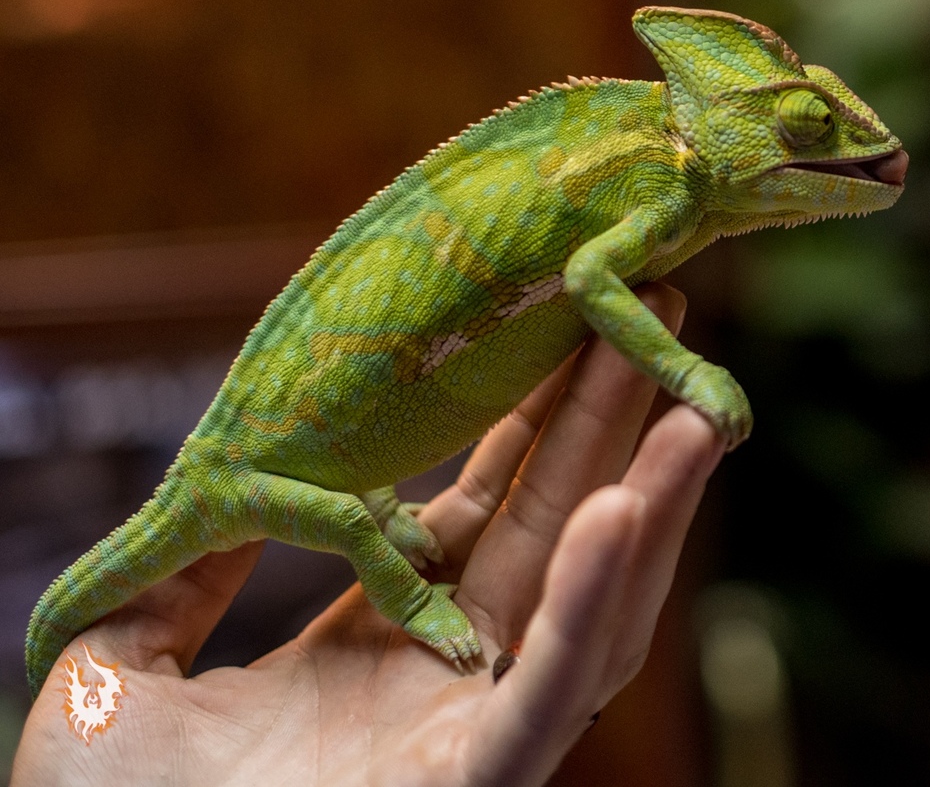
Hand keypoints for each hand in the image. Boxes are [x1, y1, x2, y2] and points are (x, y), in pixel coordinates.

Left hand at [11, 285, 720, 786]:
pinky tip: (623, 511)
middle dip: (612, 423)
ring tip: (693, 405)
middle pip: (556, 532)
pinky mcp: (480, 780)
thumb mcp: (115, 676)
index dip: (530, 424)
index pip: (482, 517)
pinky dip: (589, 598)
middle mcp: (447, 687)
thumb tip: (212, 500)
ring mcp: (472, 735)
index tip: (564, 330)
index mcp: (378, 655)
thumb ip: (170, 583)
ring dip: (650, 500)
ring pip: (589, 603)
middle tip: (656, 309)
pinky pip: (548, 687)